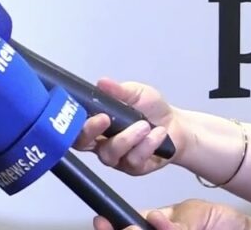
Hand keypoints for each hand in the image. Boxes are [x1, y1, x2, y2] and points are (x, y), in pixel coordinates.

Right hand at [73, 78, 188, 174]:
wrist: (178, 126)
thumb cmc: (152, 109)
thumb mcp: (136, 93)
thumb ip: (118, 91)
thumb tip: (102, 82)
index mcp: (95, 123)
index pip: (74, 124)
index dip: (72, 120)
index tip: (83, 108)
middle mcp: (99, 142)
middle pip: (81, 143)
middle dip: (90, 131)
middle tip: (105, 119)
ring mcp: (115, 157)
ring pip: (109, 153)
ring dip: (127, 138)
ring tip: (145, 125)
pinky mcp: (132, 168)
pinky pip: (132, 160)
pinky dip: (147, 145)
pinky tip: (159, 134)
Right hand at [92, 199, 250, 229]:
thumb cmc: (223, 222)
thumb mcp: (197, 214)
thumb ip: (175, 222)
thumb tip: (152, 220)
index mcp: (153, 225)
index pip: (124, 224)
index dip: (110, 224)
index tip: (102, 221)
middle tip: (129, 229)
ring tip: (163, 228)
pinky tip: (176, 229)